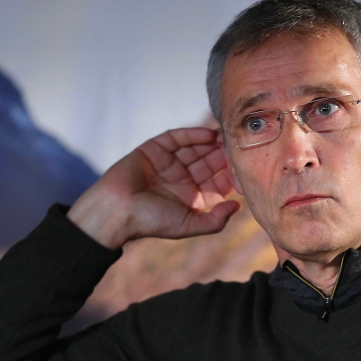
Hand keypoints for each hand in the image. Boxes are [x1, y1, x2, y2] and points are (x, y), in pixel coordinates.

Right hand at [67, 127, 240, 248]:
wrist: (116, 210)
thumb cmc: (151, 222)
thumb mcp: (189, 225)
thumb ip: (215, 221)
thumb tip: (238, 206)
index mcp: (190, 198)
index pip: (217, 183)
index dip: (230, 176)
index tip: (244, 170)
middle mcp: (181, 179)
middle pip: (209, 163)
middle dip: (224, 155)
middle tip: (240, 147)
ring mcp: (168, 163)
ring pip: (195, 148)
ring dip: (212, 143)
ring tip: (227, 137)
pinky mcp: (154, 149)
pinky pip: (176, 138)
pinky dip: (193, 134)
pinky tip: (209, 134)